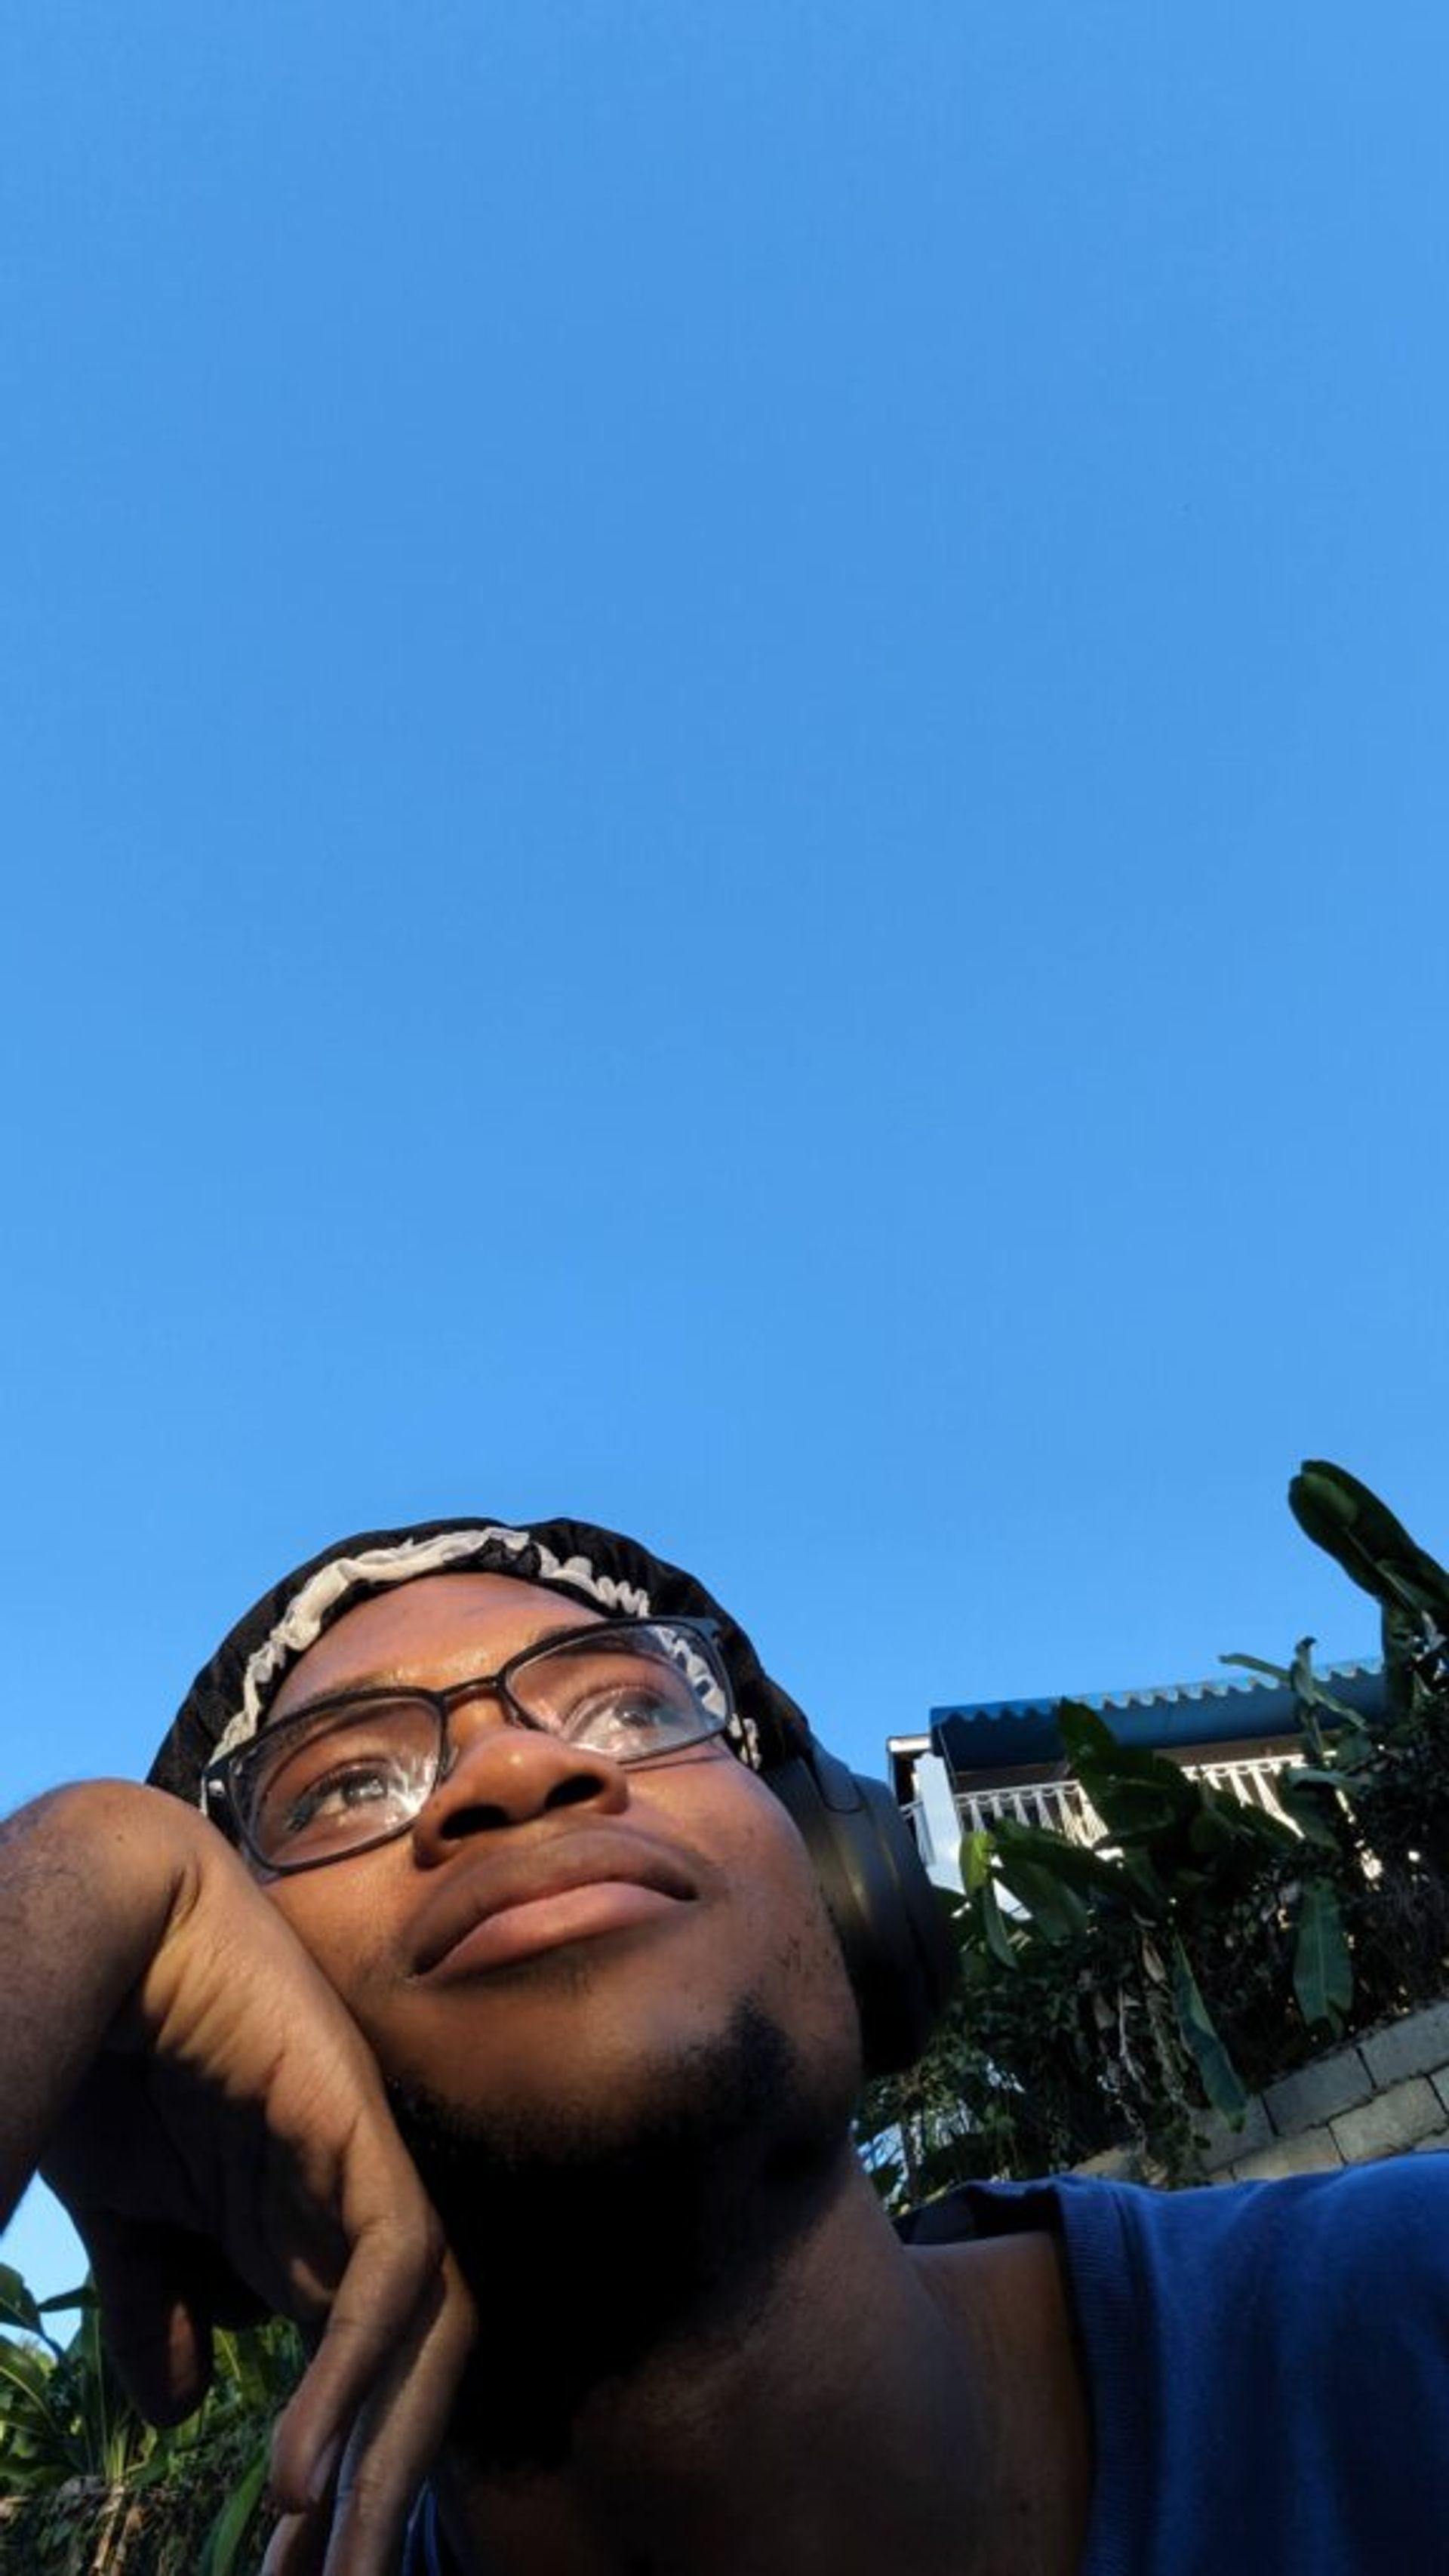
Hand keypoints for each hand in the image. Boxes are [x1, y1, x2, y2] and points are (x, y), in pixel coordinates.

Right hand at [11, 1783, 472, 2574]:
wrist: (111, 1919)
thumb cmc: (115, 2049)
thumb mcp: (128, 2214)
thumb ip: (160, 2299)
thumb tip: (182, 2407)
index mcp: (300, 2231)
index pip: (354, 2385)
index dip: (333, 2489)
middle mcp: (352, 2208)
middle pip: (408, 2383)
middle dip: (373, 2504)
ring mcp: (366, 2168)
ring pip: (426, 2345)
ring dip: (379, 2468)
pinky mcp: (359, 2134)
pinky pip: (394, 2277)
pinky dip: (353, 2377)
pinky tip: (300, 2473)